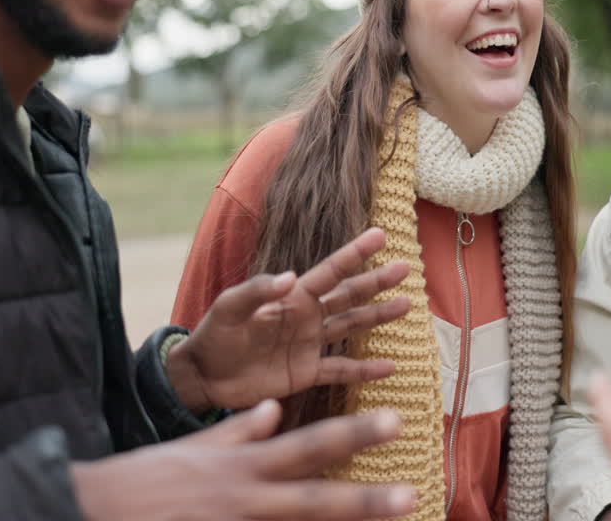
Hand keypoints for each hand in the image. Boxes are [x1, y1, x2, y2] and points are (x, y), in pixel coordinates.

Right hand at [72, 399, 415, 519]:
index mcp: (241, 466)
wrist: (89, 512)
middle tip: (409, 494)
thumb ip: (237, 432)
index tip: (395, 421)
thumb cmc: (140, 482)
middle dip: (362, 498)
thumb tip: (274, 410)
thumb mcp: (192, 448)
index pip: (306, 446)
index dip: (352, 435)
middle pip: (312, 498)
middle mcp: (242, 499)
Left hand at [169, 227, 410, 411]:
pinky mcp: (306, 373)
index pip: (330, 271)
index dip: (354, 253)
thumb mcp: (229, 308)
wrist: (203, 376)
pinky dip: (364, 370)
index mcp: (292, 297)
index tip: (379, 234)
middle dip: (376, 282)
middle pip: (349, 295)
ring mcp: (309, 344)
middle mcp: (306, 316)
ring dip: (377, 317)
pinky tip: (389, 367)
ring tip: (406, 306)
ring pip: (351, 326)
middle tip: (406, 268)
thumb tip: (293, 276)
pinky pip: (341, 370)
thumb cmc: (214, 336)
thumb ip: (258, 290)